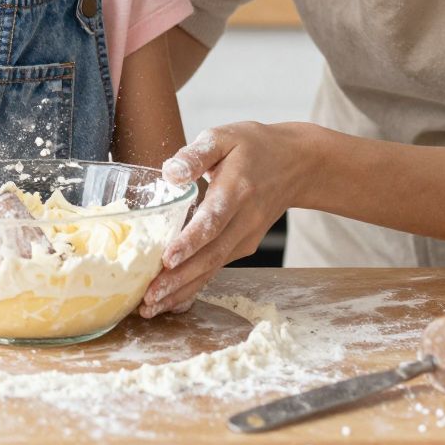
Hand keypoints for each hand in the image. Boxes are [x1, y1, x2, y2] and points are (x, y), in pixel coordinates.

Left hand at [138, 122, 311, 317]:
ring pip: (214, 267)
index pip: (213, 219)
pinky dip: (194, 286)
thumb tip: (170, 172)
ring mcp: (247, 236)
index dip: (191, 241)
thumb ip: (196, 154)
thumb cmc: (253, 147)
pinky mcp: (244, 246)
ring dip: (183, 289)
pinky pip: (217, 268)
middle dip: (180, 278)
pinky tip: (171, 301)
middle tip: (149, 297)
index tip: (168, 259)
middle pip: (212, 254)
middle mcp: (245, 219)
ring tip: (152, 307)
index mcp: (237, 188)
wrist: (296, 164)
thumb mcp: (225, 136)